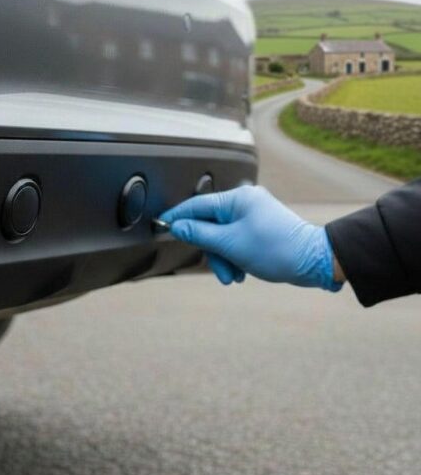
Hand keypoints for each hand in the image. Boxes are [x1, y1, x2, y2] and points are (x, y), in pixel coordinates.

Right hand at [158, 185, 342, 290]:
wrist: (314, 261)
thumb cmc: (278, 249)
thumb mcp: (230, 243)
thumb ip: (199, 233)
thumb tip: (177, 226)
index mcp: (236, 198)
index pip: (196, 205)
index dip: (177, 217)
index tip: (161, 225)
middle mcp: (244, 202)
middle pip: (209, 224)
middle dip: (212, 251)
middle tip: (219, 269)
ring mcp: (253, 214)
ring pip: (222, 236)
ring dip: (224, 258)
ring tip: (233, 276)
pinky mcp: (259, 227)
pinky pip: (236, 240)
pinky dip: (235, 256)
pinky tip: (241, 271)